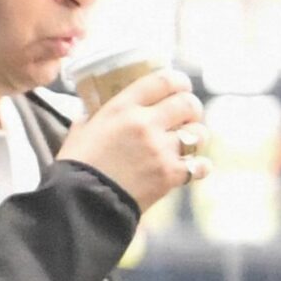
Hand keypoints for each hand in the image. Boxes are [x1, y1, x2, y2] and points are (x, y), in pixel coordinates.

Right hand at [56, 68, 207, 214]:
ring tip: (189, 140)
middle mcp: (146, 124)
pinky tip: (194, 166)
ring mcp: (161, 150)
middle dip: (192, 107)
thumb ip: (98, 115)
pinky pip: (201, 165)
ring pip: (198, 133)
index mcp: (123, 107)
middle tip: (188, 114)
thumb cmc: (79, 163)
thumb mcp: (83, 128)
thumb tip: (101, 110)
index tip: (182, 85)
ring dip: (197, 136)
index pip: (162, 80)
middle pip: (187, 103)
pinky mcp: (171, 175)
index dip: (178, 81)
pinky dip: (200, 166)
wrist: (84, 200)